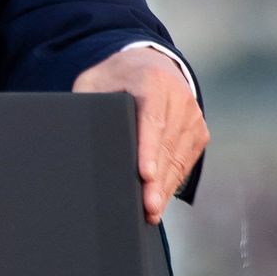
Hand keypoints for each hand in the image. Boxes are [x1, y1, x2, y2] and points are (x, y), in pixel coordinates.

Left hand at [73, 48, 207, 223]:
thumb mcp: (95, 80)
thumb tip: (78, 134)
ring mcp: (192, 115)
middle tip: (147, 207)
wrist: (151, 64)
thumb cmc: (116, 77)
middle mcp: (179, 97)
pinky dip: (173, 182)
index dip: (149, 149)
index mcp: (152, 81)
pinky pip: (186, 161)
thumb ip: (88, 102)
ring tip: (152, 211)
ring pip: (178, 157)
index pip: (152, 119)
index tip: (144, 174)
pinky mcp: (198, 131)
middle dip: (157, 179)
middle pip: (167, 145)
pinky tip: (161, 200)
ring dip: (166, 186)